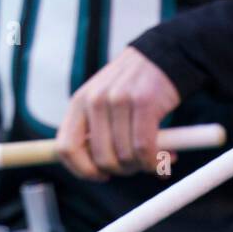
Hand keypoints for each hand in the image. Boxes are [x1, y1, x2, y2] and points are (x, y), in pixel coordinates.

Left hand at [56, 47, 181, 180]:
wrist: (167, 55)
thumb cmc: (136, 87)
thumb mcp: (105, 102)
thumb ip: (96, 131)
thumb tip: (96, 170)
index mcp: (79, 102)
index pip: (65, 148)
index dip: (82, 170)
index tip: (101, 176)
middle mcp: (94, 100)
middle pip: (100, 159)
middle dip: (121, 171)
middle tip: (136, 166)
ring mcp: (118, 100)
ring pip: (124, 157)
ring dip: (142, 166)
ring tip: (154, 158)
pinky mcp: (143, 103)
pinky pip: (144, 149)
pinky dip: (154, 162)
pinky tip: (165, 158)